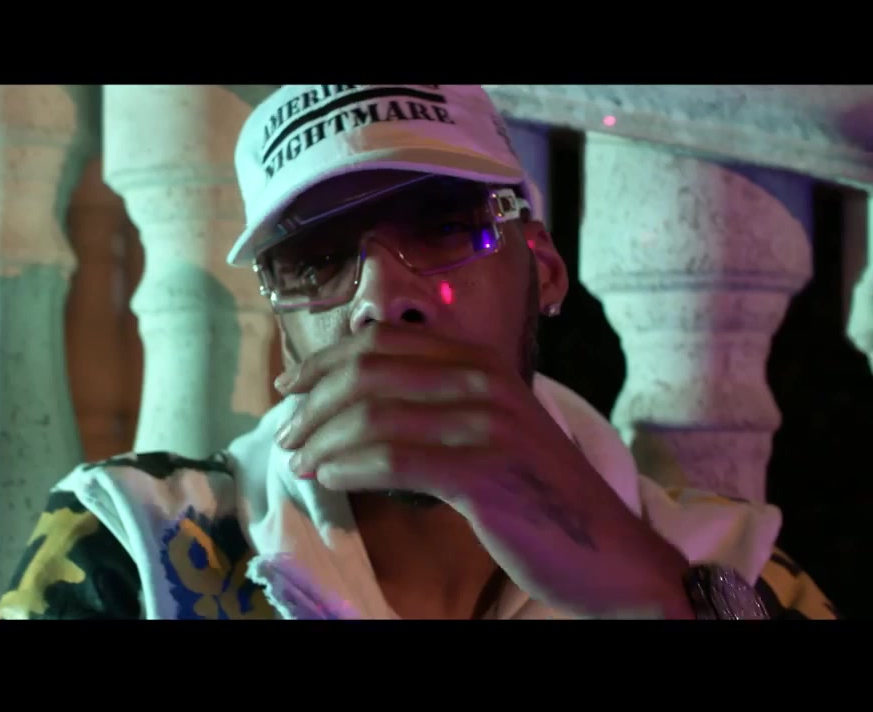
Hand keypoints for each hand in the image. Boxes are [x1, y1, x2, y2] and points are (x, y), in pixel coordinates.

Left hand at [273, 325, 693, 618]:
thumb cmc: (539, 495)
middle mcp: (484, 381)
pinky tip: (330, 477)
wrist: (609, 553)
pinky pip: (393, 461)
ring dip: (323, 438)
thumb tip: (356, 399)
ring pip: (373, 416)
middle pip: (368, 372)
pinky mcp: (484, 473)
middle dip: (313, 402)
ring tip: (301, 460)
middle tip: (286, 432)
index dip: (324, 361)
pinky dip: (349, 467)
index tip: (289, 385)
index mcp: (482, 361)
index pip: (381, 343)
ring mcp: (487, 425)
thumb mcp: (492, 429)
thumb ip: (437, 403)